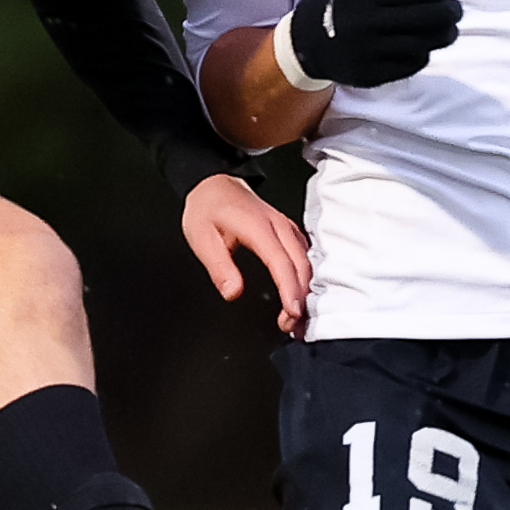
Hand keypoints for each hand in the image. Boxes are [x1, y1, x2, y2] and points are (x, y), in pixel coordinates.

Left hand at [182, 173, 310, 331]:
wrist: (213, 183)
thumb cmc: (207, 209)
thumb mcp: (202, 240)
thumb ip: (219, 267)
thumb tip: (233, 292)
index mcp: (257, 227)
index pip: (281, 262)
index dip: (289, 290)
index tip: (291, 313)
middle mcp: (277, 226)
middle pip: (301, 265)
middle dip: (300, 298)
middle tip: (291, 325)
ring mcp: (285, 227)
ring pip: (306, 261)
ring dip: (305, 290)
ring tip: (297, 317)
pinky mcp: (287, 231)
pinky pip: (304, 254)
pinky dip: (305, 277)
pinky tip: (300, 292)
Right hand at [288, 0, 463, 86]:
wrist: (306, 41)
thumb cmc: (342, 3)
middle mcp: (367, 23)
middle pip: (427, 19)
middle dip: (450, 13)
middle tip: (456, 11)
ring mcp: (368, 52)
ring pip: (422, 45)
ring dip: (442, 36)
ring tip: (449, 30)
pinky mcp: (371, 75)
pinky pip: (410, 66)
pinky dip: (422, 54)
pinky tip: (423, 46)